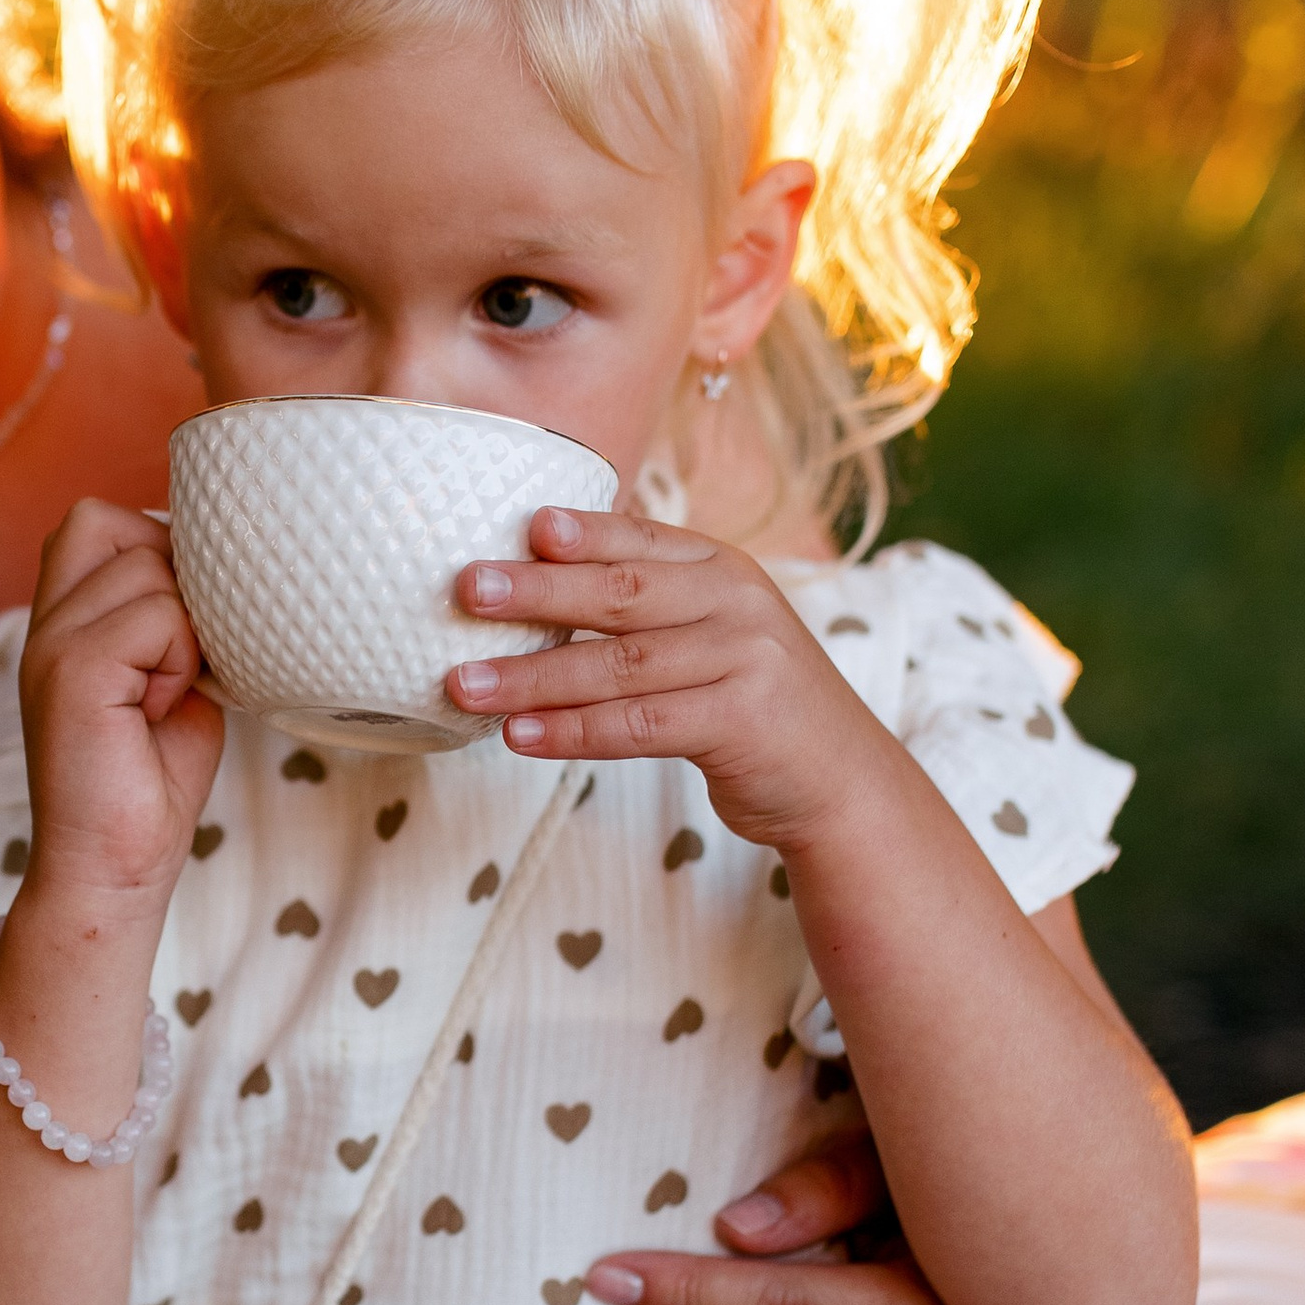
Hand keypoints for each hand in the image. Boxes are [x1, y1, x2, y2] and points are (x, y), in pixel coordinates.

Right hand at [16, 497, 222, 908]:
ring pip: (150, 569)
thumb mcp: (171, 675)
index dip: (158, 551)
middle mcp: (44, 620)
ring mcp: (49, 641)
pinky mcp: (70, 670)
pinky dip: (180, 661)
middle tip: (176, 660)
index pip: (98, 519)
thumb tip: (219, 560)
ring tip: (165, 696)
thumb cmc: (149, 784)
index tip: (180, 631)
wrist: (114, 869)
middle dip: (170, 578)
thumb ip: (173, 613)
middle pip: (113, 522)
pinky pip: (158, 616)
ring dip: (185, 632)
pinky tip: (161, 710)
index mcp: (60, 618)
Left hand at [444, 506, 895, 846]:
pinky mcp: (739, 721)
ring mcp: (743, 659)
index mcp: (722, 567)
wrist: (838, 778)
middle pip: (621, 592)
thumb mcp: (713, 631)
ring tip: (466, 684)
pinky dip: (571, 732)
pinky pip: (636, 726)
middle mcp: (736, 602)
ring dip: (533, 676)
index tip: (523, 526)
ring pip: (619, 665)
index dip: (583, 532)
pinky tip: (520, 736)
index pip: (641, 538)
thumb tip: (539, 576)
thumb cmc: (750, 701)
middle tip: (468, 590)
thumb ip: (650, 603)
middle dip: (538, 591)